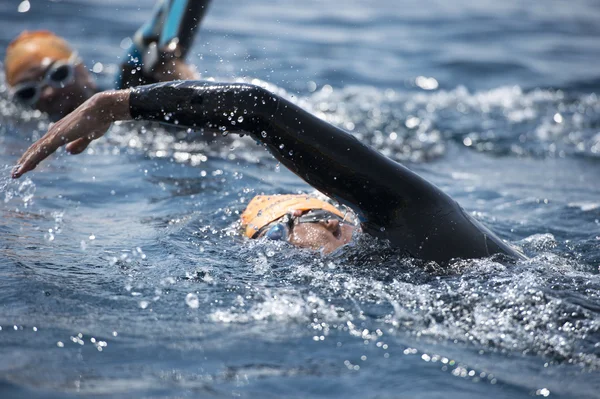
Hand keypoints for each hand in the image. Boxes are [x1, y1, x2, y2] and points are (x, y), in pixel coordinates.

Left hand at [12, 90, 130, 178]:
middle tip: (16, 173)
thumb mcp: (89, 135)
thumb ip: (79, 143)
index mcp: (61, 131)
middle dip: (25, 161)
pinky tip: (25, 167)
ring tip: (16, 174)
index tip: (28, 166)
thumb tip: (68, 151)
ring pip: (36, 151)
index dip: (35, 156)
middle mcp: (54, 131)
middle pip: (36, 149)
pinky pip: (42, 151)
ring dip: (25, 163)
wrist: (102, 108)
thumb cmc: (99, 119)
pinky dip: (32, 160)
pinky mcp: (59, 137)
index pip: (44, 146)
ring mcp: (55, 134)